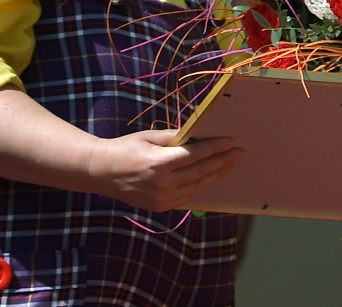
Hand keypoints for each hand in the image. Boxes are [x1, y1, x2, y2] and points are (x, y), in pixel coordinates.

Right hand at [0, 87, 243, 210]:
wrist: (101, 172)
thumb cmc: (126, 148)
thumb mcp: (150, 136)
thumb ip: (175, 137)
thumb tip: (199, 134)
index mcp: (159, 163)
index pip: (196, 155)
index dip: (216, 148)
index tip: (231, 142)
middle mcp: (163, 184)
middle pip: (202, 171)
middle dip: (223, 161)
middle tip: (240, 152)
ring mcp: (162, 198)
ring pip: (198, 185)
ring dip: (216, 174)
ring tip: (231, 164)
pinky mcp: (161, 207)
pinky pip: (188, 196)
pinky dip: (201, 185)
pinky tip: (212, 177)